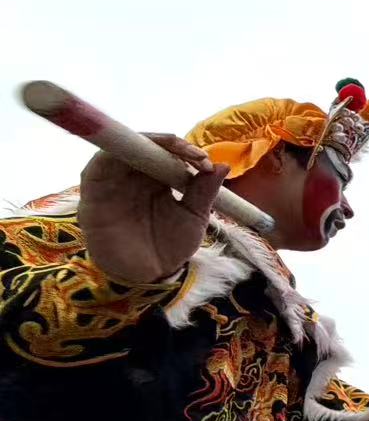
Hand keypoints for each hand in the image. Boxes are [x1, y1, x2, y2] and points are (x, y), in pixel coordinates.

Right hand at [78, 133, 229, 283]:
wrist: (147, 276)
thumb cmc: (169, 247)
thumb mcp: (193, 218)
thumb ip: (205, 192)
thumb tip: (223, 165)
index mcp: (158, 179)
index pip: (168, 153)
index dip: (186, 151)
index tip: (205, 162)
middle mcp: (135, 175)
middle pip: (147, 146)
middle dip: (172, 145)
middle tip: (195, 156)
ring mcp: (114, 180)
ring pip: (125, 149)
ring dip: (149, 146)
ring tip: (175, 154)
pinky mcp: (94, 190)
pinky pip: (99, 164)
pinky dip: (117, 155)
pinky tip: (140, 156)